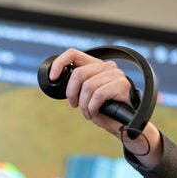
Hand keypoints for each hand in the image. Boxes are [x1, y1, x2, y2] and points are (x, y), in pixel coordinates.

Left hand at [50, 48, 161, 166]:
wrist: (123, 123)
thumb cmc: (103, 109)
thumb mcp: (85, 94)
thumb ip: (76, 84)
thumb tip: (57, 78)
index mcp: (95, 65)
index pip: (73, 53)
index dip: (59, 63)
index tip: (53, 78)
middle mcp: (106, 66)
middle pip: (78, 74)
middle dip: (72, 93)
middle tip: (75, 105)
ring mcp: (116, 74)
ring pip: (87, 86)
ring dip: (84, 104)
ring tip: (88, 112)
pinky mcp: (122, 84)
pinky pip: (98, 95)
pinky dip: (92, 107)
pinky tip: (94, 113)